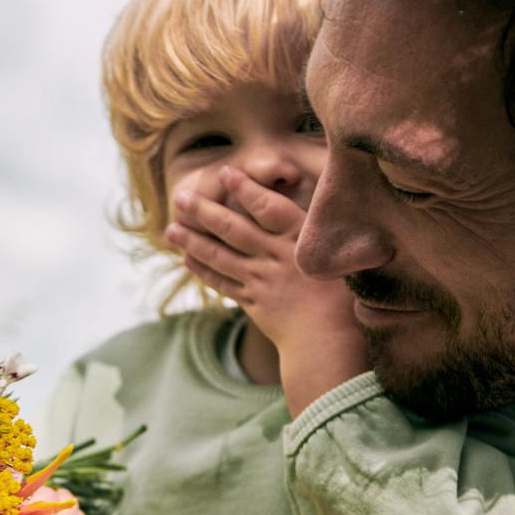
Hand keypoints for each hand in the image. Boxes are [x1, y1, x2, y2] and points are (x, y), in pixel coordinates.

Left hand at [165, 167, 367, 414]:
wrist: (329, 341)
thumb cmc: (343, 296)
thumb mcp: (338, 256)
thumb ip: (314, 232)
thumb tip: (300, 206)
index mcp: (300, 239)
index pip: (268, 207)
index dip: (245, 189)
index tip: (225, 172)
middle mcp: (275, 257)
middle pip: (233, 229)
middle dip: (205, 211)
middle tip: (181, 196)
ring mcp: (260, 281)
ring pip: (220, 256)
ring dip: (193, 241)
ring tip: (171, 228)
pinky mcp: (253, 302)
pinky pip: (222, 283)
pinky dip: (204, 270)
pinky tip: (187, 258)